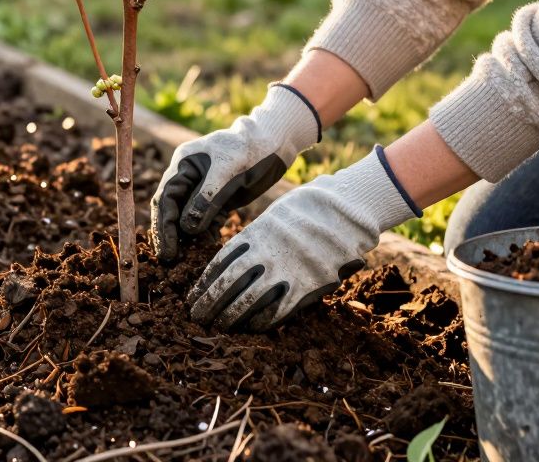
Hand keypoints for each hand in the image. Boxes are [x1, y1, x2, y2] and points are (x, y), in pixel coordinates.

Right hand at [150, 85, 319, 261]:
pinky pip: (206, 220)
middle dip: (170, 234)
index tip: (168, 248)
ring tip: (188, 259)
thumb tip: (186, 228)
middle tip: (169, 259)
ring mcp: (203, 189)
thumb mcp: (227, 172)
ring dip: (188, 237)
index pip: (165, 198)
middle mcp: (188, 178)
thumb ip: (206, 199)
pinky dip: (206, 233)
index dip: (164, 225)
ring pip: (188, 217)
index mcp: (183, 165)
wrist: (274, 143)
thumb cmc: (249, 149)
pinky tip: (209, 247)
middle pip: (172, 210)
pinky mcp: (218, 199)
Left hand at [188, 146, 417, 330]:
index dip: (204, 282)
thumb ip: (254, 238)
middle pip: (228, 284)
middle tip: (196, 317)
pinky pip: (278, 310)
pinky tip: (252, 327)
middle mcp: (265, 253)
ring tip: (219, 326)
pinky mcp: (306, 286)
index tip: (193, 295)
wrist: (346, 211)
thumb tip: (233, 261)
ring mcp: (286, 271)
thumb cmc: (308, 210)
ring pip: (248, 301)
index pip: (220, 262)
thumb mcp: (273, 216)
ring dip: (230, 316)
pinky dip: (262, 321)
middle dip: (209, 303)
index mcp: (255, 233)